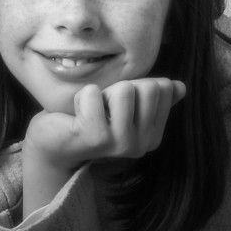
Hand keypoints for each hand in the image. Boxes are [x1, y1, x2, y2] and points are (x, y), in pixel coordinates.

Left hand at [27, 77, 185, 169]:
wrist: (51, 143)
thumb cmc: (87, 118)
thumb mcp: (122, 107)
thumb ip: (151, 99)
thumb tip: (179, 86)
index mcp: (153, 136)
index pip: (163, 88)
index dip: (134, 87)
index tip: (116, 106)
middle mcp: (142, 145)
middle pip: (148, 86)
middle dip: (119, 88)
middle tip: (101, 109)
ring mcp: (120, 143)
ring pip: (124, 89)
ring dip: (100, 93)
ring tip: (89, 112)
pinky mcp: (96, 137)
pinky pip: (93, 94)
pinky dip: (81, 96)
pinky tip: (75, 116)